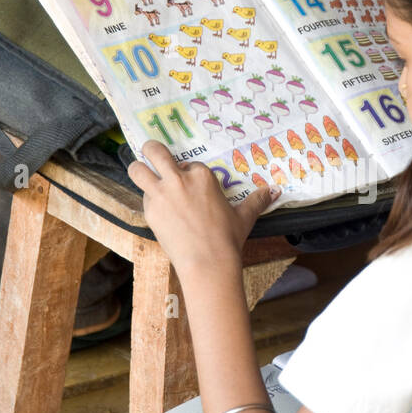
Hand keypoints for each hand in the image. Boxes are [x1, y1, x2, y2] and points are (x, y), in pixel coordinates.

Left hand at [128, 140, 279, 277]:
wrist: (207, 262)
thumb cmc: (227, 238)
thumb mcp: (244, 217)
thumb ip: (257, 200)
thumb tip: (275, 191)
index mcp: (202, 175)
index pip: (190, 162)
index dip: (188, 171)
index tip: (190, 181)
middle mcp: (179, 179)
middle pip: (154, 151)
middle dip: (150, 150)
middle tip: (151, 153)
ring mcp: (161, 194)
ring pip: (137, 169)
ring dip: (139, 170)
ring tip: (144, 174)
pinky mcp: (150, 211)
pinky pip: (142, 196)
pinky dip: (147, 199)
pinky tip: (157, 209)